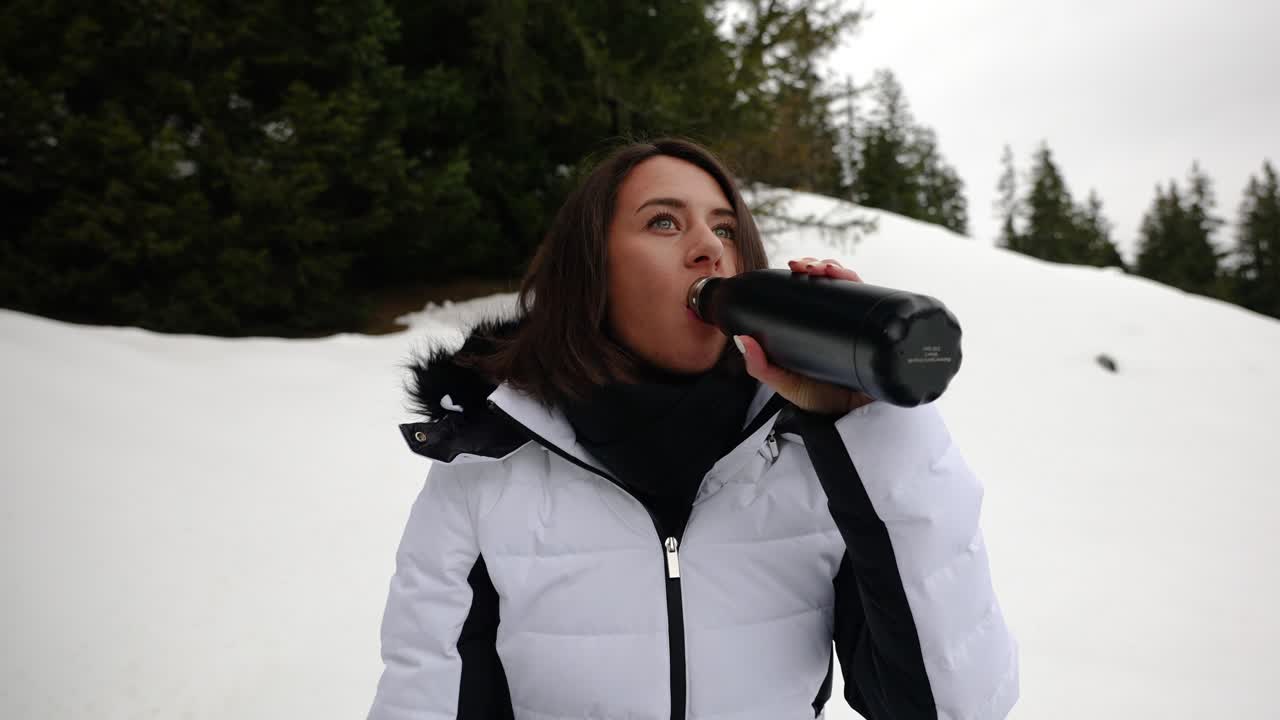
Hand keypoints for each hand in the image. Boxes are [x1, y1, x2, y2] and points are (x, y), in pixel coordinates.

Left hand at [734, 258, 875, 415]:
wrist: (853, 421)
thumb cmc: (821, 402)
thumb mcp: (786, 383)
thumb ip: (762, 368)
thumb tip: (742, 340)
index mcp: (818, 328)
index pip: (813, 292)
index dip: (805, 273)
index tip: (794, 266)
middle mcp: (840, 322)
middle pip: (833, 284)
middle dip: (820, 266)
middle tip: (804, 267)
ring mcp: (859, 325)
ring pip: (852, 287)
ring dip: (838, 270)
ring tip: (824, 270)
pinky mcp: (876, 332)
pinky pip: (874, 301)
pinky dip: (861, 284)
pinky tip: (849, 278)